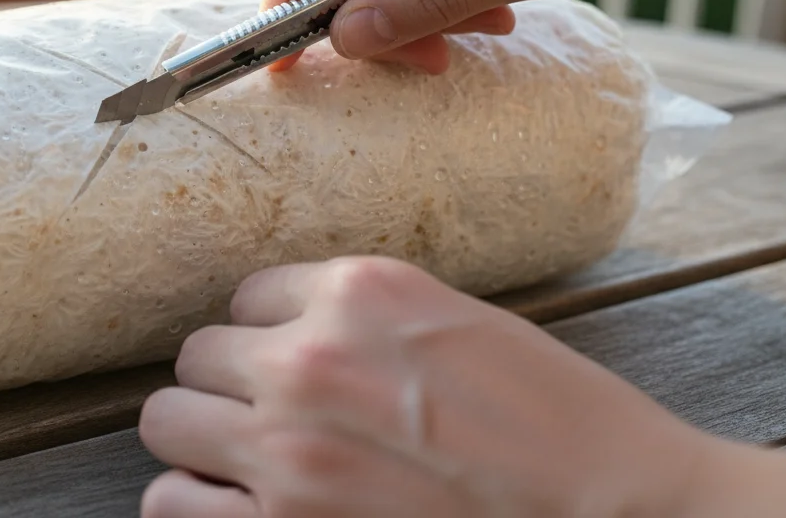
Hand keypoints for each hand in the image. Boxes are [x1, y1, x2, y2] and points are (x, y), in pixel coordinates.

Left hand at [137, 256, 716, 516]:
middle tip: (277, 416)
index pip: (246, 296)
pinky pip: (170, 503)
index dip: (273, 335)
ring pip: (167, 421)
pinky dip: (193, 502)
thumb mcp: (460, 324)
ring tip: (247, 461)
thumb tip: (295, 331)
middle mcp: (310, 357)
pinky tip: (238, 507)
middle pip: (199, 355)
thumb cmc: (559, 424)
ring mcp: (288, 448)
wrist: (618, 511)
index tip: (300, 365)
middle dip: (232, 385)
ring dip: (202, 439)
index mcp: (359, 291)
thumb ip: (365, 319)